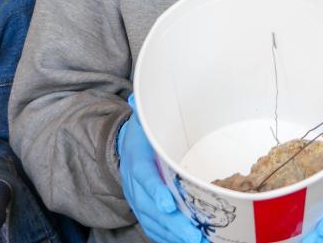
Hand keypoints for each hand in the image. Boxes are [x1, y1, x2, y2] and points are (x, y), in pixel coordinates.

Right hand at [118, 95, 204, 242]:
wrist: (124, 146)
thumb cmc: (145, 131)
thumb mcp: (147, 119)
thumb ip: (148, 110)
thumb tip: (140, 95)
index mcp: (137, 161)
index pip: (145, 179)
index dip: (155, 193)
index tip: (169, 205)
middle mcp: (135, 185)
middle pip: (151, 209)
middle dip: (173, 224)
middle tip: (194, 235)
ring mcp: (138, 200)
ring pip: (154, 223)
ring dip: (174, 235)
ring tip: (198, 242)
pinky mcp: (144, 209)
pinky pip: (154, 228)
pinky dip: (169, 237)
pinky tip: (188, 242)